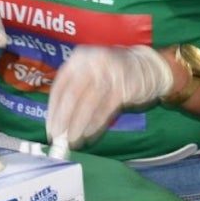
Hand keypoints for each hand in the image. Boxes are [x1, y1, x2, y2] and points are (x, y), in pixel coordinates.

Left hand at [46, 45, 172, 148]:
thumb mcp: (91, 71)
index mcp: (79, 58)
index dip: (53, 110)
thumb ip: (75, 89)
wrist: (149, 66)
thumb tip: (59, 121)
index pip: (60, 87)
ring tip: (73, 141)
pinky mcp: (124, 87)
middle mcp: (92, 63)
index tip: (50, 129)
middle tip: (58, 139)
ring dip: (78, 126)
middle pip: (72, 95)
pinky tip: (89, 135)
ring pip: (88, 104)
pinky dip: (95, 125)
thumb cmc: (113, 73)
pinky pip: (105, 110)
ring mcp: (110, 74)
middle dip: (63, 120)